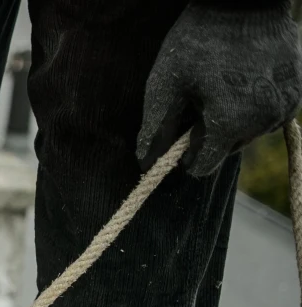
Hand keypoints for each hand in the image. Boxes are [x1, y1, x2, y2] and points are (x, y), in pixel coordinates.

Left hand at [137, 0, 301, 176]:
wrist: (244, 1)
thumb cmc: (199, 41)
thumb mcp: (166, 84)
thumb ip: (155, 127)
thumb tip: (145, 162)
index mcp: (230, 123)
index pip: (205, 165)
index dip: (186, 156)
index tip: (179, 138)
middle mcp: (263, 121)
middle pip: (228, 148)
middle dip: (211, 134)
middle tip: (200, 102)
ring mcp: (286, 105)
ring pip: (250, 132)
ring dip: (234, 121)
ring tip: (221, 88)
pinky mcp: (298, 89)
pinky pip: (271, 113)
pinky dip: (255, 106)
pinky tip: (242, 82)